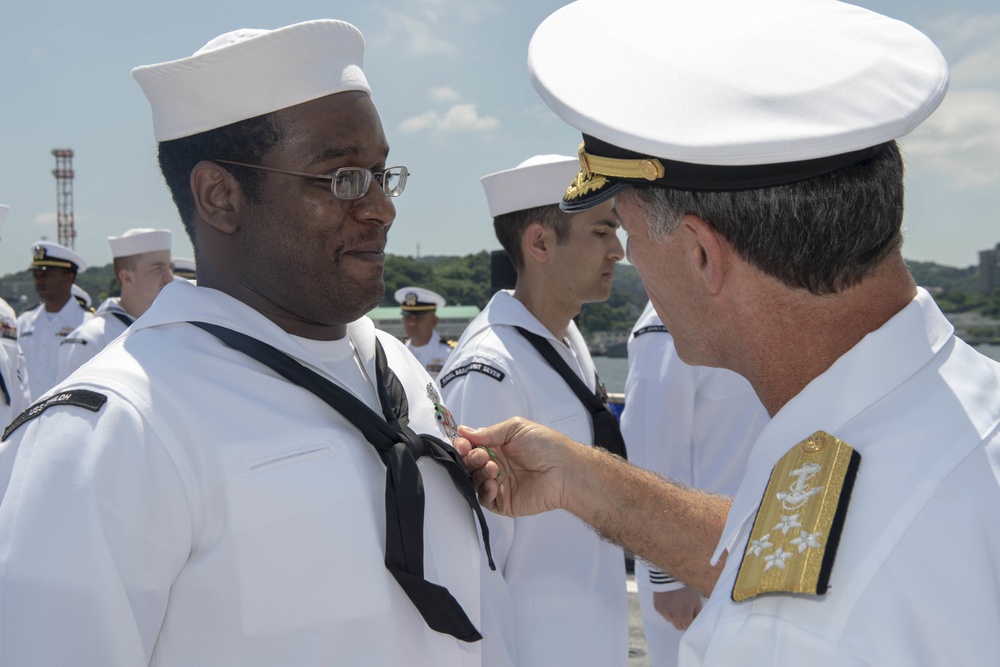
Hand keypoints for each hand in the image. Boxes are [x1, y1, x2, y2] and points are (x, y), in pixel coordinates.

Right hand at [454, 417, 575, 517]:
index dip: (465, 445)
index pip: (473, 446)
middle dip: (470, 458)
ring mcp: (501, 484)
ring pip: (475, 481)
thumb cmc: (548, 447)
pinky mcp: (504, 502)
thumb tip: (466, 431)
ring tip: (493, 467)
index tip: (462, 443)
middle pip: (471, 464)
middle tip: (479, 455)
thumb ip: (490, 431)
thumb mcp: (516, 429)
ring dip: (479, 473)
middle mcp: (498, 465)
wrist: (565, 471)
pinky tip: (494, 483)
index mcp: (500, 446)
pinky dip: (485, 491)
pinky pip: (485, 499)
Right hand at [653, 586, 702, 630]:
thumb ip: (697, 614)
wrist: (670, 576)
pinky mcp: (657, 608)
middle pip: (679, 627)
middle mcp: (673, 617)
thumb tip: (697, 623)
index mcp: (685, 616)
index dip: (690, 623)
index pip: (688, 628)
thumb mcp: (696, 600)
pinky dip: (666, 610)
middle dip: (682, 622)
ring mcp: (664, 613)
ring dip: (674, 616)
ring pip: (670, 621)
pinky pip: (663, 614)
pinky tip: (669, 601)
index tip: (691, 617)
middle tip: (684, 611)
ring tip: (676, 604)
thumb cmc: (686, 588)